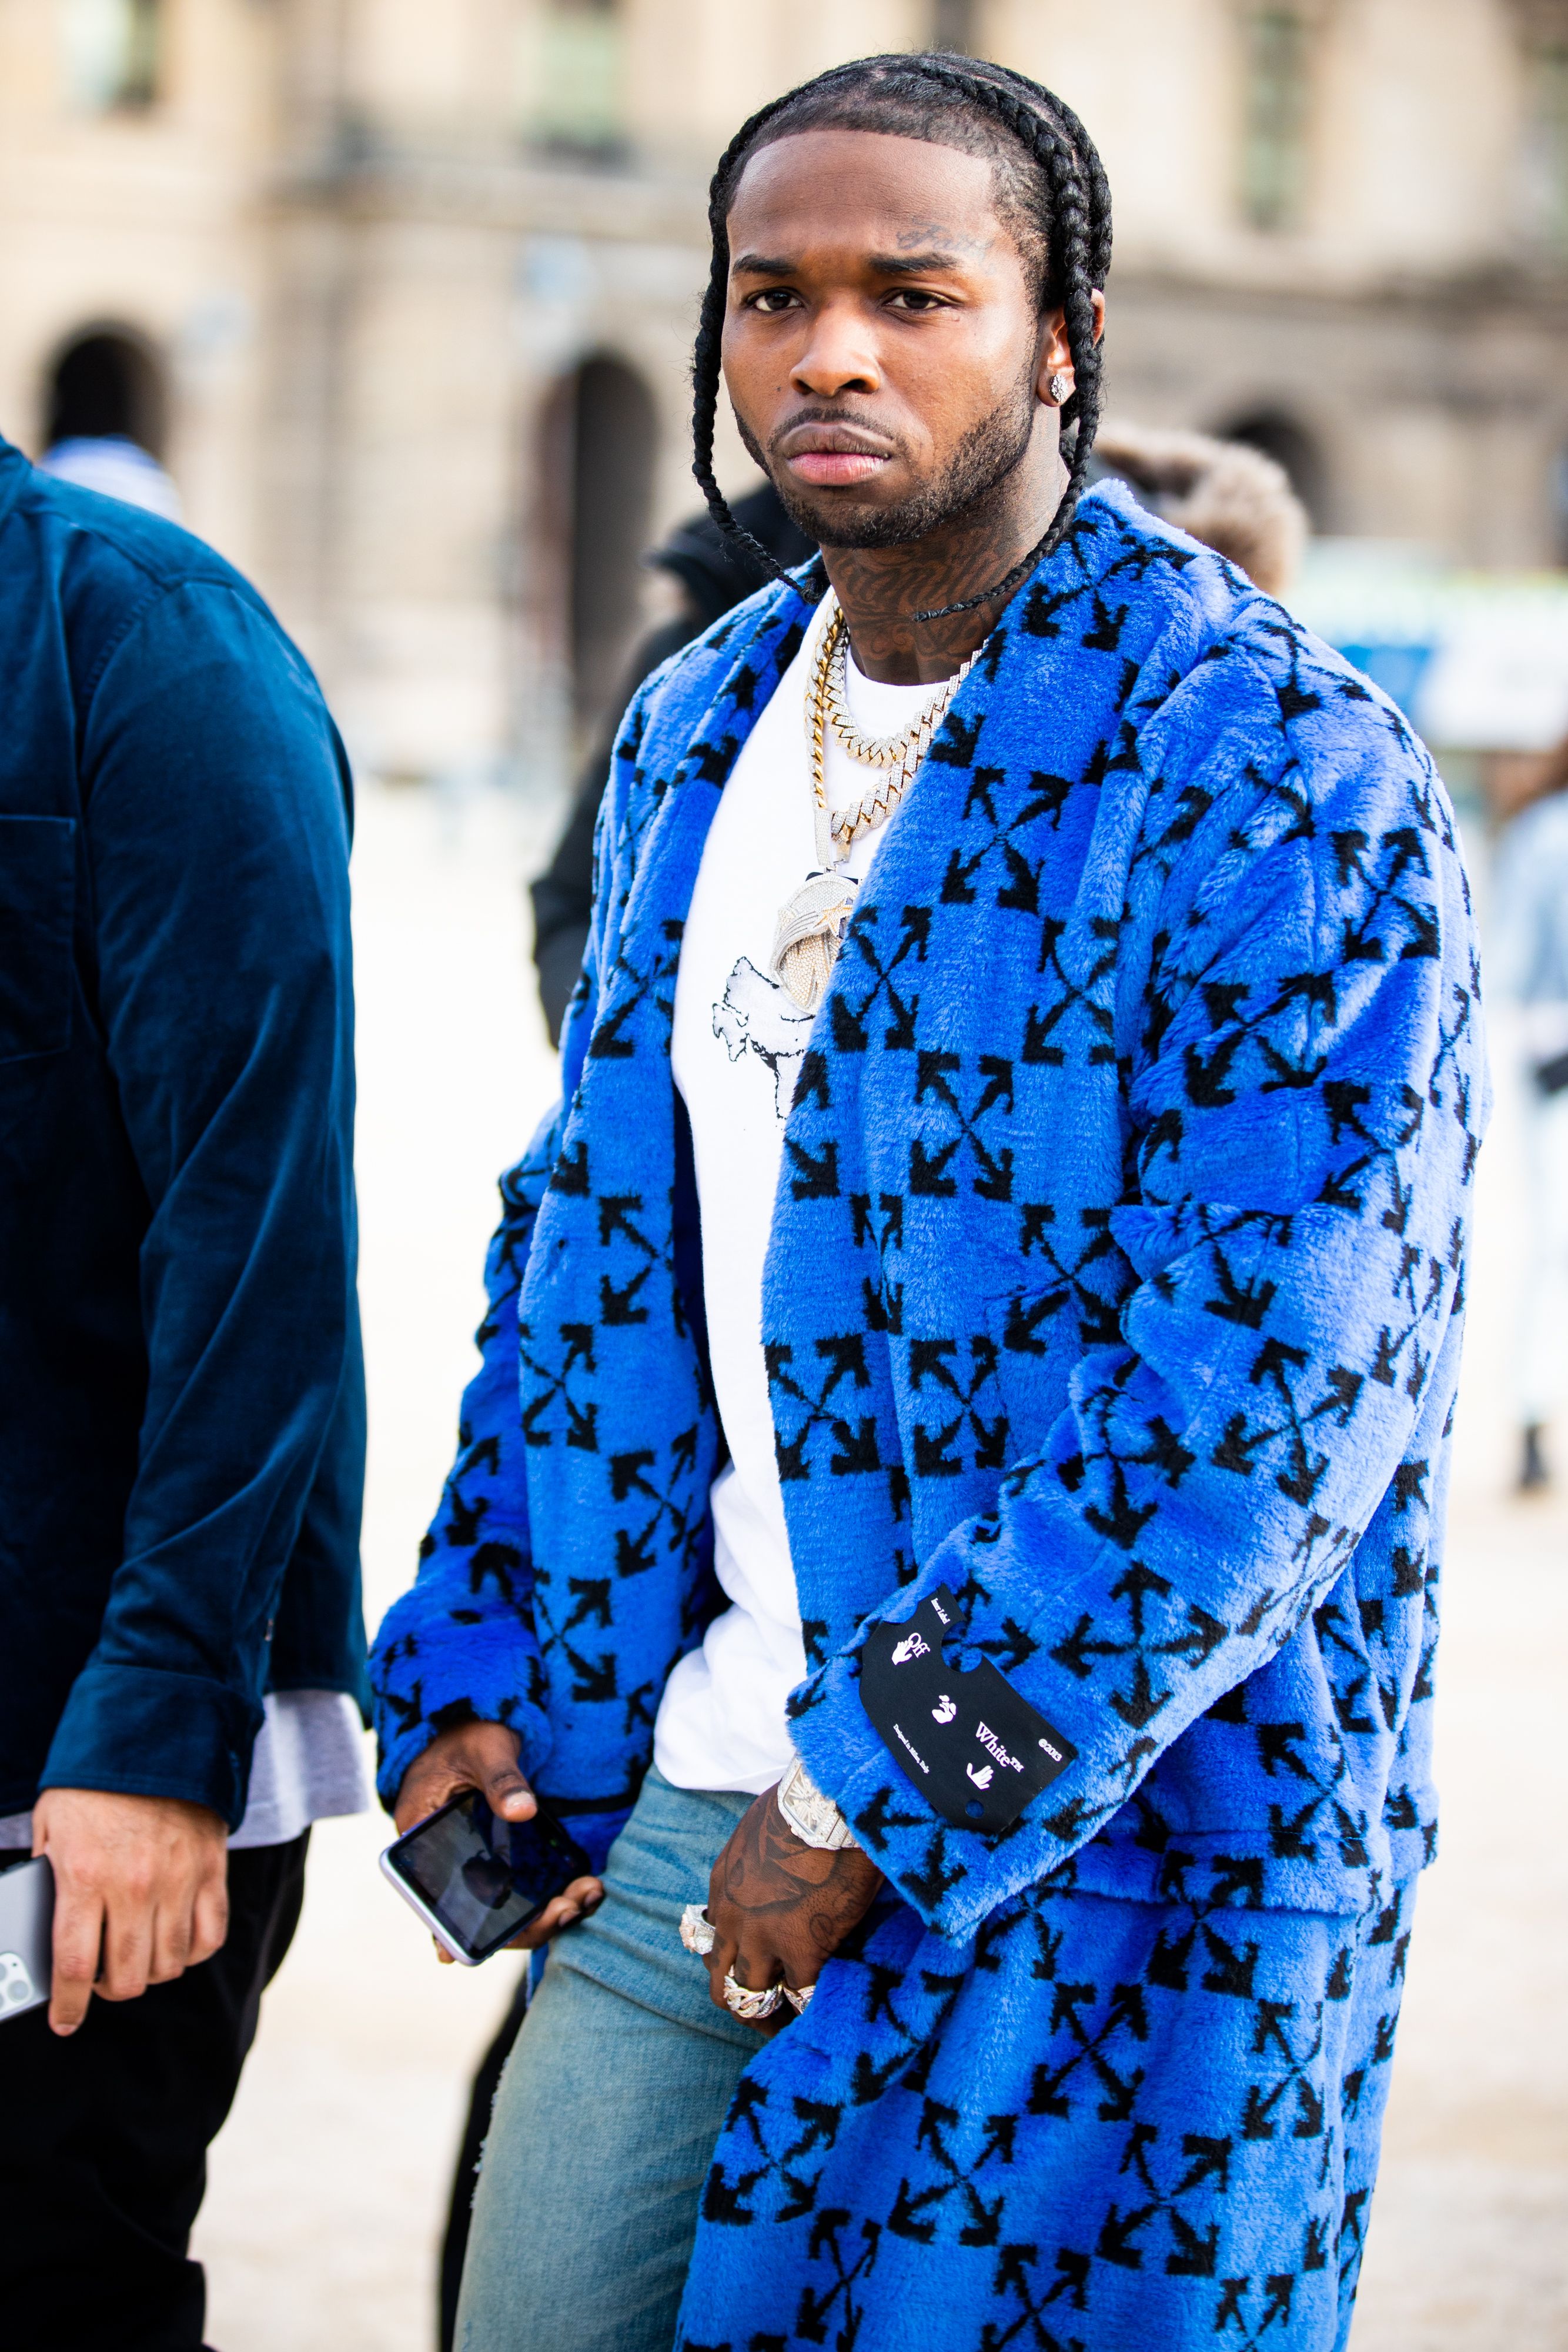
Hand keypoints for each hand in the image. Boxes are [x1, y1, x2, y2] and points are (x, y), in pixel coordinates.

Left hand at [32, 1788, 228, 2036]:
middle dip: (108, 1992)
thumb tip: (43, 1929)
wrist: (154, 1733)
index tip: (64, 2021)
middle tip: (100, 1981)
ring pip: (168, 1963)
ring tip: (136, 1957)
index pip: (76, 1967)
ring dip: (149, 1972)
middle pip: (128, 1977)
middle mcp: (134, 1886)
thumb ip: (47, 1880)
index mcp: (85, 1877)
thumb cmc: (94, 1782)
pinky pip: (209, 1936)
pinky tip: (175, 1943)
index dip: (68, 2006)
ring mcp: (179, 1880)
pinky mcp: (212, 1870)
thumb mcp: (50, 1828)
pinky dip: (192, 1951)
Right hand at [392, 1721, 601, 1961]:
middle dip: (530, 1921)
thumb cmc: (469, 1734)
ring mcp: (473, 1866)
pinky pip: (521, 1892)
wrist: (474, 1723)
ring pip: (506, 1910)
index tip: (513, 1935)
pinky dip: (550, 1896)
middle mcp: (444, 1866)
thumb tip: (522, 1811)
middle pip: (481, 1917)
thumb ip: (501, 1777)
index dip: (474, 1933)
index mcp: (420, 1844)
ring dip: (547, 1912)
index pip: (441, 1906)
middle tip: (573, 1904)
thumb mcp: (485, 1748)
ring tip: (588, 1894)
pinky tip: (583, 1891)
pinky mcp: (499, 1860)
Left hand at [705, 1785, 882, 2033]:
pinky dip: (809, 2009)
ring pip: (750, 1999)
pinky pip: (800, 1997)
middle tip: (766, 2016)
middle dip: (740, 2005)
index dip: (734, 1963)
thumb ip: (758, 1863)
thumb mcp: (760, 1831)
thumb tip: (780, 1876)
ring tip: (791, 2026)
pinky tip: (824, 2009)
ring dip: (768, 2018)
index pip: (713, 1944)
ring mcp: (764, 1939)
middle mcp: (731, 1919)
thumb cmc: (805, 1803)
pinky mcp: (802, 1948)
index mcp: (721, 1888)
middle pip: (720, 1983)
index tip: (756, 1970)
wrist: (828, 1802)